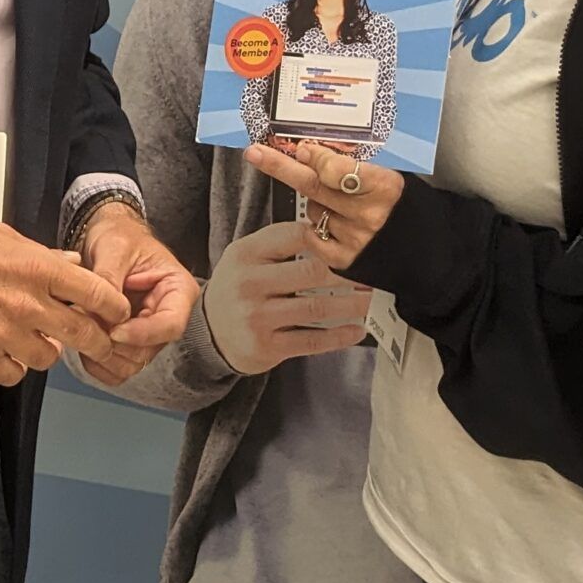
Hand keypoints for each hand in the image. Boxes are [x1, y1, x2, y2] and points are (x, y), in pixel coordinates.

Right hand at [0, 215, 130, 386]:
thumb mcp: (1, 236)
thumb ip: (42, 254)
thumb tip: (71, 262)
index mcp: (37, 268)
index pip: (97, 293)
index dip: (114, 307)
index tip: (117, 313)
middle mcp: (26, 303)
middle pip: (83, 333)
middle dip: (98, 342)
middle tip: (99, 344)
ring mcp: (3, 333)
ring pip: (48, 358)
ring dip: (46, 351)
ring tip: (34, 341)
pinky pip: (13, 373)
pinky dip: (13, 366)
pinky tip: (5, 353)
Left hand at [72, 200, 201, 386]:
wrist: (108, 238)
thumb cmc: (119, 237)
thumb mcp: (115, 248)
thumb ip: (109, 278)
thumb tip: (102, 310)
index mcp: (178, 291)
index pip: (170, 325)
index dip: (142, 334)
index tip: (114, 331)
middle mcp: (167, 317)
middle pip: (148, 351)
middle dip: (114, 344)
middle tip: (85, 325)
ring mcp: (147, 334)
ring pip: (131, 364)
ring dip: (102, 354)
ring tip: (81, 328)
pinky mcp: (128, 344)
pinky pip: (116, 368)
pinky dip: (96, 362)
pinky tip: (81, 341)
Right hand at [201, 220, 371, 373]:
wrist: (208, 333)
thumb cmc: (238, 289)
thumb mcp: (246, 258)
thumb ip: (280, 244)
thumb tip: (330, 235)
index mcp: (245, 254)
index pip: (294, 236)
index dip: (328, 238)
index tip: (352, 243)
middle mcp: (249, 284)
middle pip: (312, 272)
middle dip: (349, 273)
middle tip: (374, 273)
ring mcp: (257, 317)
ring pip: (317, 308)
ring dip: (353, 305)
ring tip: (372, 300)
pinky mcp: (266, 347)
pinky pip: (312, 340)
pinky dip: (339, 336)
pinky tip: (356, 330)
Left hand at [242, 141, 405, 273]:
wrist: (426, 255)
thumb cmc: (405, 210)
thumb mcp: (389, 179)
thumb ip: (354, 168)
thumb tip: (310, 152)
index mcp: (385, 188)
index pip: (336, 170)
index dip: (315, 158)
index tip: (301, 148)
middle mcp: (369, 215)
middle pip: (314, 187)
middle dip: (281, 166)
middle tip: (255, 152)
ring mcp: (355, 240)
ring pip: (313, 210)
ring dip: (317, 202)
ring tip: (342, 206)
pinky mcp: (344, 260)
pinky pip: (312, 234)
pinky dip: (317, 226)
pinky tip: (335, 224)